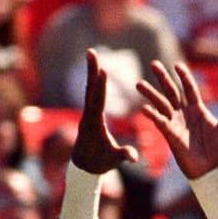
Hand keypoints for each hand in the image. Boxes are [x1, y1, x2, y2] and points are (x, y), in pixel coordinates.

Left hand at [72, 50, 139, 175]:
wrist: (84, 166)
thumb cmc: (99, 163)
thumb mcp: (113, 160)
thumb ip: (123, 155)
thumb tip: (134, 156)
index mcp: (95, 123)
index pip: (98, 101)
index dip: (100, 86)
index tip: (103, 70)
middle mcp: (88, 115)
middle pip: (91, 89)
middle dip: (92, 70)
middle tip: (91, 52)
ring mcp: (87, 114)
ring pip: (90, 89)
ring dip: (92, 71)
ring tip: (92, 54)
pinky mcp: (89, 114)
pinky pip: (92, 94)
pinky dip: (94, 81)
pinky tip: (96, 72)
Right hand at [135, 60, 217, 181]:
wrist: (212, 170)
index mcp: (198, 110)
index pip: (189, 89)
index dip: (184, 77)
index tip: (177, 65)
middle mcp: (185, 113)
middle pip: (172, 91)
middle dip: (163, 78)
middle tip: (154, 63)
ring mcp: (176, 123)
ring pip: (162, 104)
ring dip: (151, 94)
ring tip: (139, 83)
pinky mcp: (170, 134)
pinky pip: (159, 122)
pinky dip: (152, 115)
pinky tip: (144, 108)